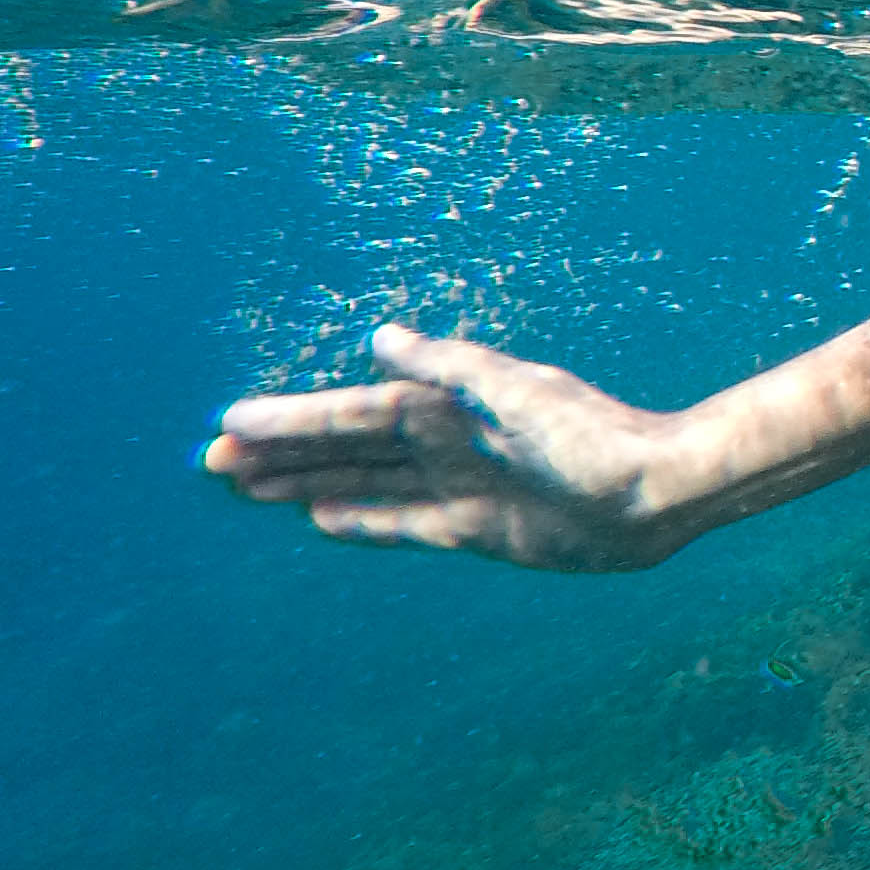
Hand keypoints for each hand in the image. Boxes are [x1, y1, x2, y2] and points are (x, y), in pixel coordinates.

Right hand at [202, 325, 690, 569]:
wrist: (657, 490)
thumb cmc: (594, 435)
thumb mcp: (518, 391)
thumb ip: (450, 367)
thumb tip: (380, 342)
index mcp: (450, 404)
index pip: (353, 414)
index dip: (292, 419)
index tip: (231, 424)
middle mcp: (447, 442)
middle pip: (347, 448)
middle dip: (283, 453)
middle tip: (212, 463)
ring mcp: (461, 486)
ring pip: (365, 483)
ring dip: (307, 483)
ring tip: (247, 487)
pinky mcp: (480, 528)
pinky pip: (405, 523)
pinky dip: (363, 520)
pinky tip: (318, 517)